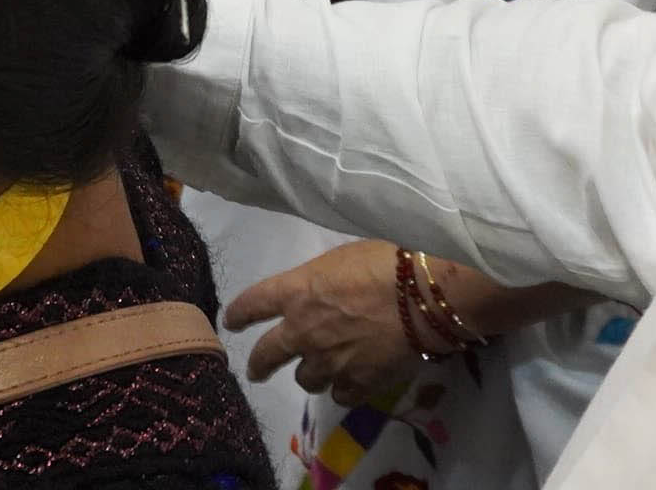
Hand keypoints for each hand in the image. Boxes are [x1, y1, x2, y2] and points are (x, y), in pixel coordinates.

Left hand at [219, 242, 426, 404]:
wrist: (423, 297)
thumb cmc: (387, 262)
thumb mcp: (341, 259)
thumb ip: (321, 281)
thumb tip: (323, 292)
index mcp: (296, 292)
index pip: (253, 303)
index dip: (239, 313)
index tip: (231, 322)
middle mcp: (303, 331)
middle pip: (268, 354)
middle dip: (259, 364)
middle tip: (256, 370)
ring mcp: (329, 362)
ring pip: (305, 380)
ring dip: (311, 373)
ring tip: (321, 371)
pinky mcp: (357, 384)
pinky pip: (340, 395)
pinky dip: (343, 389)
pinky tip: (351, 382)